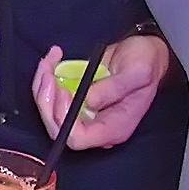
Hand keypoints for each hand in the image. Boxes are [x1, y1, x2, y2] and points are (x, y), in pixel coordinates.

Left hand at [32, 37, 169, 149]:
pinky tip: (52, 59)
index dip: (64, 118)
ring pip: (48, 112)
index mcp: (113, 127)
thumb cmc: (146, 62)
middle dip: (46, 101)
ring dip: (42, 86)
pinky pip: (50, 97)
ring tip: (49, 60)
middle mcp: (94, 125)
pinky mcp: (73, 100)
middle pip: (56, 127)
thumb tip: (88, 101)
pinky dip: (45, 79)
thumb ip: (114, 88)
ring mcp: (82, 113)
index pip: (78, 138)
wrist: (142, 51)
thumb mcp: (137, 71)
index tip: (64, 91)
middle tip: (49, 73)